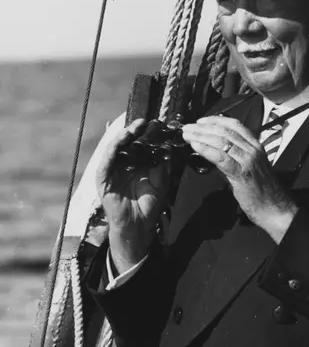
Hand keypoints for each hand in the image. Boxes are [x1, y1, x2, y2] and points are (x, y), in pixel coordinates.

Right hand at [96, 119, 170, 271]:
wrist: (139, 224)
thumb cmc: (149, 204)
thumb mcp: (161, 179)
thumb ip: (162, 162)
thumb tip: (167, 145)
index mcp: (135, 164)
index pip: (137, 143)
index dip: (144, 133)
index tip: (154, 124)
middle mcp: (122, 165)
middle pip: (125, 142)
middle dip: (133, 131)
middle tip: (142, 123)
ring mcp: (111, 171)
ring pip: (114, 148)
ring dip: (122, 137)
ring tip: (132, 129)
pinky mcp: (103, 179)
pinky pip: (106, 161)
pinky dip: (112, 150)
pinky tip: (120, 142)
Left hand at [181, 116, 297, 242]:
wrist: (273, 207)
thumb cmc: (261, 190)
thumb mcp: (249, 166)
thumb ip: (234, 156)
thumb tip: (214, 149)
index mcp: (255, 145)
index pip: (235, 125)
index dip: (215, 120)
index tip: (201, 121)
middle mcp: (252, 149)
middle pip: (225, 131)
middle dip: (203, 127)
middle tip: (188, 127)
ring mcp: (248, 160)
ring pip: (221, 141)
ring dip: (201, 136)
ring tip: (188, 135)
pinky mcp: (241, 173)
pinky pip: (220, 157)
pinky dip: (206, 149)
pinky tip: (195, 146)